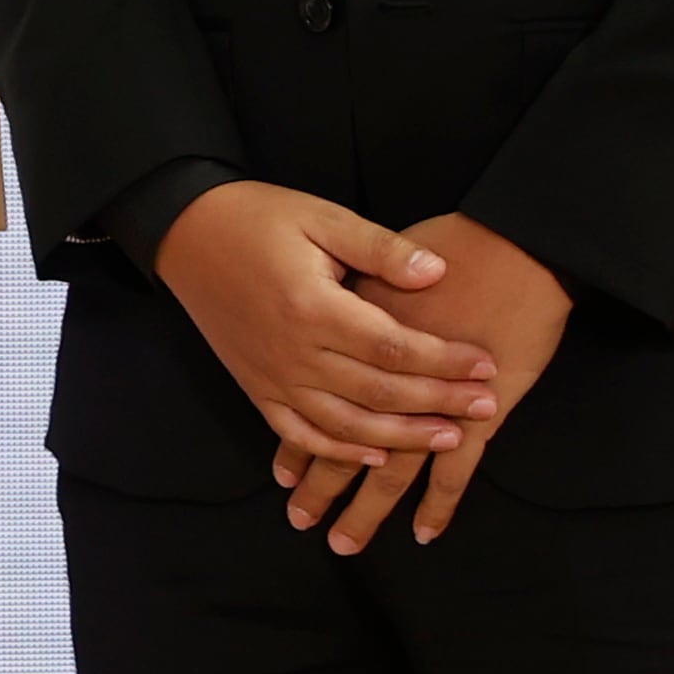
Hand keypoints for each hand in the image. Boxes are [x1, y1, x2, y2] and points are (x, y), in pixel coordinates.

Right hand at [150, 179, 498, 475]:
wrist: (185, 234)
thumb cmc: (257, 219)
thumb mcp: (322, 217)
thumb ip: (381, 249)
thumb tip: (438, 273)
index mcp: (312, 306)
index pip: (394, 347)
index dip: (445, 360)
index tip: (487, 364)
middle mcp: (292, 351)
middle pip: (378, 391)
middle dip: (438, 403)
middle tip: (487, 407)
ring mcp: (271, 376)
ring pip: (345, 424)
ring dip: (401, 438)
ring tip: (448, 439)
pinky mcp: (255, 387)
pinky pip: (299, 432)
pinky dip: (338, 451)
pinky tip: (376, 456)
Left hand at [280, 216, 572, 552]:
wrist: (518, 244)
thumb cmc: (453, 243)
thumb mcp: (375, 254)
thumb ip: (347, 302)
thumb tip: (323, 327)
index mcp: (356, 343)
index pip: (317, 407)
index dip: (299, 443)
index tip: (282, 476)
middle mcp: (386, 381)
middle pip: (345, 442)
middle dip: (323, 487)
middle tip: (301, 520)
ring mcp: (435, 402)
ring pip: (390, 467)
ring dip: (365, 506)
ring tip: (342, 539)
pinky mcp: (481, 414)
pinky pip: (455, 471)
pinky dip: (438, 504)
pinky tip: (424, 532)